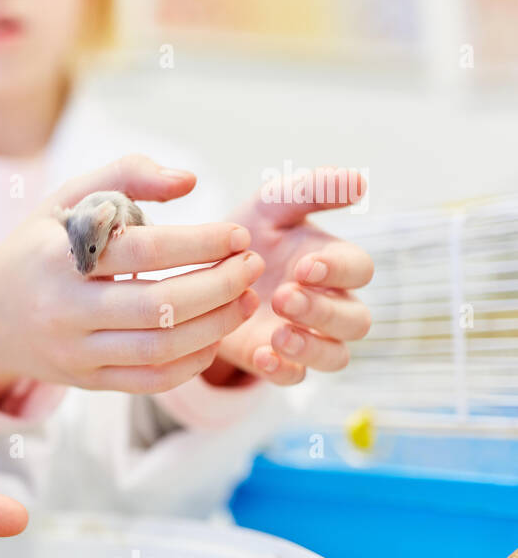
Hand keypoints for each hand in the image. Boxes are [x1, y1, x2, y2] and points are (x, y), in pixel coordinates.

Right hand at [0, 154, 262, 398]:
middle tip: (251, 267)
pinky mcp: (87, 381)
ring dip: (217, 325)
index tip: (237, 236)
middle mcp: (65, 309)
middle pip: (160, 306)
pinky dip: (193, 362)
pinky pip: (151, 381)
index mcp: (60, 257)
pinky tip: (214, 336)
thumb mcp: (66, 199)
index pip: (144, 251)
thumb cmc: (37, 249)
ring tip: (245, 300)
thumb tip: (189, 180)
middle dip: (220, 286)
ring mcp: (75, 351)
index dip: (201, 243)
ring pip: (162, 348)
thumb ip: (127, 175)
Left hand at [214, 167, 373, 384]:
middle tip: (283, 297)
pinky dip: (284, 370)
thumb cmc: (246, 235)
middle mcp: (328, 303)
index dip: (338, 270)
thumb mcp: (270, 207)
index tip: (304, 266)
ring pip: (336, 356)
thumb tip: (357, 180)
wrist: (198, 273)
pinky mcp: (277, 361)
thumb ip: (310, 191)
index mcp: (332, 263)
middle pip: (356, 320)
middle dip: (323, 311)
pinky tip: (262, 356)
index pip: (359, 270)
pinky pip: (295, 377)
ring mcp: (306, 336)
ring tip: (278, 334)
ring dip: (312, 347)